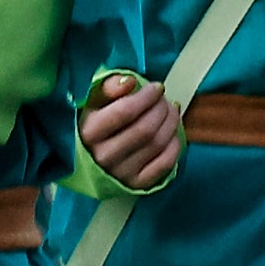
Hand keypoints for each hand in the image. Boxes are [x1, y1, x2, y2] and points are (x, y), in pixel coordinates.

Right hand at [83, 74, 184, 191]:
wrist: (89, 160)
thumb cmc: (94, 124)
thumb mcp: (93, 101)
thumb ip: (108, 87)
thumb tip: (130, 82)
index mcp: (90, 132)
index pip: (125, 111)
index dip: (147, 97)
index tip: (157, 87)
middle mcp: (103, 155)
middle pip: (145, 128)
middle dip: (161, 108)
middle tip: (164, 100)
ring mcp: (121, 172)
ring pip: (157, 143)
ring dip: (171, 123)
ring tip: (171, 112)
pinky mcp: (136, 184)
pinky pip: (165, 163)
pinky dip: (175, 145)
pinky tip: (173, 134)